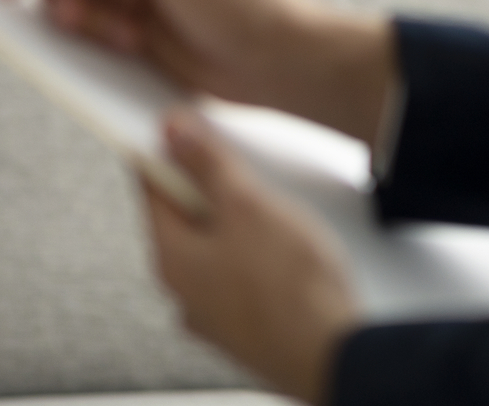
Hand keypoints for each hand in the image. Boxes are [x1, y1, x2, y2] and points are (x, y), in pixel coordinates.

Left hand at [144, 111, 357, 402]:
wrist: (337, 358)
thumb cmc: (291, 288)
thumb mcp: (247, 205)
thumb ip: (207, 163)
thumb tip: (174, 131)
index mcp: (171, 258)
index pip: (151, 188)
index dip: (166, 151)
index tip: (185, 129)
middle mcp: (185, 291)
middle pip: (185, 218)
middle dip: (210, 188)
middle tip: (242, 169)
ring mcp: (217, 314)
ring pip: (217, 249)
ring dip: (239, 224)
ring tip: (275, 213)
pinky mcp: (250, 328)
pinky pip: (243, 277)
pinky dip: (258, 257)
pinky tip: (288, 252)